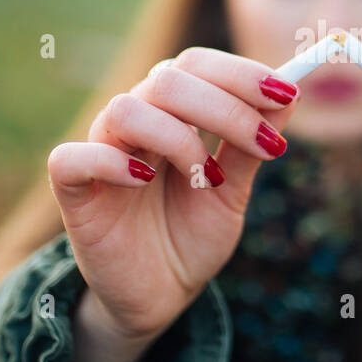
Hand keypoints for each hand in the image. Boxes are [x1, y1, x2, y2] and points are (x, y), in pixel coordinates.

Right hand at [46, 47, 298, 361]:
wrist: (161, 296)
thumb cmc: (191, 235)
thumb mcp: (234, 190)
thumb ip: (251, 144)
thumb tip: (289, 93)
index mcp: (171, 113)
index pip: (196, 64)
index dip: (240, 73)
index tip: (286, 94)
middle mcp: (134, 123)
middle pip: (167, 78)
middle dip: (226, 108)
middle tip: (265, 147)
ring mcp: (100, 153)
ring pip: (126, 109)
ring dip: (178, 139)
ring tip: (207, 179)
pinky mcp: (73, 193)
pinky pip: (71, 158)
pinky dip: (111, 162)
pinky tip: (144, 180)